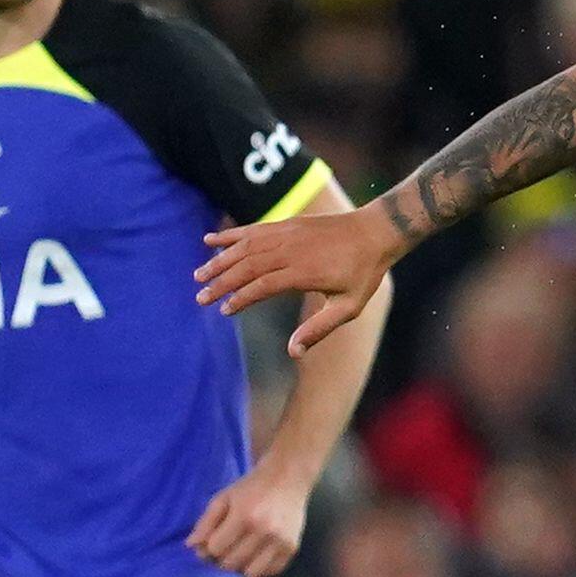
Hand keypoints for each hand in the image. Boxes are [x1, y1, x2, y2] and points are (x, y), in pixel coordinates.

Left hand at [189, 463, 317, 576]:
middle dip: (221, 559)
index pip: (215, 548)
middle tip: (224, 547)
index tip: (211, 541)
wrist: (287, 477)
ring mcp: (281, 542)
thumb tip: (191, 546)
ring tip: (240, 553)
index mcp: (244, 516)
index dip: (208, 548)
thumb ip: (206, 522)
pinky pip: (271, 572)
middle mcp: (265, 531)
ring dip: (241, 567)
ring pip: (250, 573)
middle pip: (231, 563)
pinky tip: (256, 555)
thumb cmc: (251, 487)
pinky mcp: (292, 548)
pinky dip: (260, 569)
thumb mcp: (223, 498)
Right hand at [197, 206, 401, 353]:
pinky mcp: (287, 223)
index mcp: (305, 272)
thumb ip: (319, 330)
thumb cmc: (364, 273)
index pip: (262, 285)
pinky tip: (209, 241)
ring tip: (199, 275)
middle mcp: (291, 250)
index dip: (241, 298)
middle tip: (200, 298)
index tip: (224, 310)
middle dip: (221, 282)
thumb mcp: (348, 307)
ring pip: (245, 246)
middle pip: (247, 266)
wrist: (377, 231)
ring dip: (219, 260)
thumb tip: (293, 353)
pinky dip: (230, 235)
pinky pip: (253, 229)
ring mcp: (288, 233)